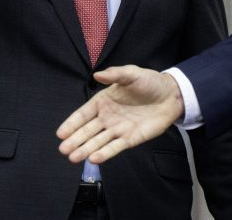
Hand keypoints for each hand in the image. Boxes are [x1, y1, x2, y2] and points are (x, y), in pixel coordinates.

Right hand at [56, 65, 182, 163]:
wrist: (171, 95)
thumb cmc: (149, 82)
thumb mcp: (131, 73)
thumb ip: (114, 75)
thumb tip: (97, 75)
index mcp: (102, 101)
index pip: (83, 114)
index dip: (71, 124)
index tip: (60, 134)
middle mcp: (107, 117)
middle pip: (87, 131)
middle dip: (75, 140)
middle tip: (63, 150)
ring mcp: (118, 129)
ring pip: (98, 141)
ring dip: (85, 149)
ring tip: (73, 158)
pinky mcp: (131, 139)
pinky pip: (115, 147)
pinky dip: (105, 153)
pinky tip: (94, 159)